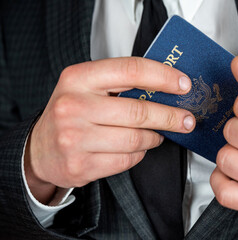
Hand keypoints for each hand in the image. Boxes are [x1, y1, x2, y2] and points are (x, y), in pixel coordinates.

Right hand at [25, 57, 194, 203]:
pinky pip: (127, 159)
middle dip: (171, 116)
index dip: (164, 77)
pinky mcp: (81, 165)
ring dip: (155, 137)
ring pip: (136, 139)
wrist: (39, 150)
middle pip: (139, 111)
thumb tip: (166, 87)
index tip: (183, 85)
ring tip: (158, 134)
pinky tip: (138, 147)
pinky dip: (140, 153)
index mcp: (78, 78)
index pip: (131, 70)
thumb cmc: (70, 113)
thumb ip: (120, 83)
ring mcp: (75, 138)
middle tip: (186, 119)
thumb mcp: (86, 87)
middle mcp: (73, 106)